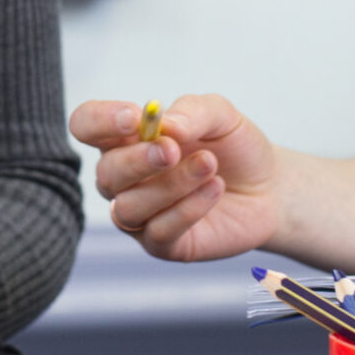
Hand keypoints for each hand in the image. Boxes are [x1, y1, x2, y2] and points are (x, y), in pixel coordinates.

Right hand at [70, 94, 279, 261]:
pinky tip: (214, 189)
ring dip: (170, 185)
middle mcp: (125, 178)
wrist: (268, 187)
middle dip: (137, 160)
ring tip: (209, 166)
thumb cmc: (233, 147)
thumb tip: (166, 125)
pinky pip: (158, 232)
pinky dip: (187, 209)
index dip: (99, 120)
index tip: (134, 117)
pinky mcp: (162, 244)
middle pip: (104, 172)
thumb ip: (193, 111)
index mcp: (126, 138)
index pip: (86, 125)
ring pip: (129, 206)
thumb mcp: (221, 116)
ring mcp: (141, 213)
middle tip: (173, 150)